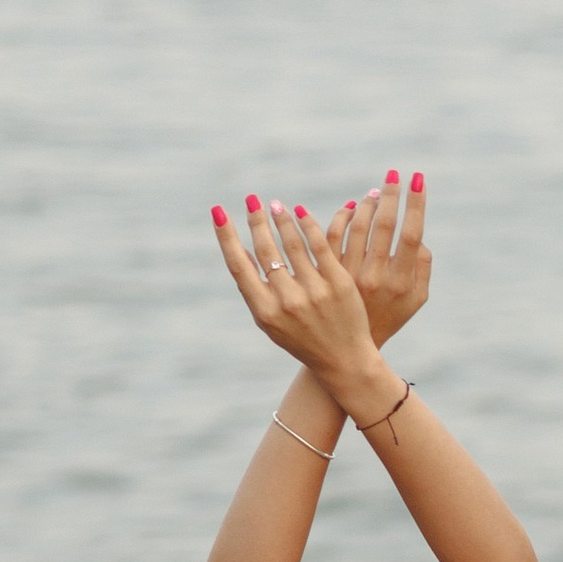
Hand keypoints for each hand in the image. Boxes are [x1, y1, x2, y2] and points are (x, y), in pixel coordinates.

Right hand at [212, 197, 402, 415]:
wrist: (344, 360)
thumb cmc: (302, 339)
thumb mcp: (271, 323)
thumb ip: (256, 290)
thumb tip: (239, 250)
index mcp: (265, 312)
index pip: (239, 267)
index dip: (226, 237)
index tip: (218, 212)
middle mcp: (288, 301)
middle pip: (266, 250)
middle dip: (256, 221)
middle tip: (252, 200)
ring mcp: (314, 291)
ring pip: (292, 244)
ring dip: (281, 220)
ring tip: (274, 206)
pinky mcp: (339, 283)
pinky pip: (319, 245)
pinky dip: (307, 225)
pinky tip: (300, 213)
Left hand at [331, 170, 430, 349]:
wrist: (345, 348)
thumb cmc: (387, 317)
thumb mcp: (415, 300)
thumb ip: (422, 267)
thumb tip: (419, 236)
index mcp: (400, 282)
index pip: (412, 234)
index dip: (416, 204)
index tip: (417, 179)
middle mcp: (374, 277)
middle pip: (384, 224)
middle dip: (391, 194)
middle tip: (394, 174)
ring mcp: (348, 274)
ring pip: (357, 226)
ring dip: (367, 203)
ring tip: (376, 192)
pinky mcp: (326, 272)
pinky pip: (332, 234)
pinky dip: (342, 216)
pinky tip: (351, 208)